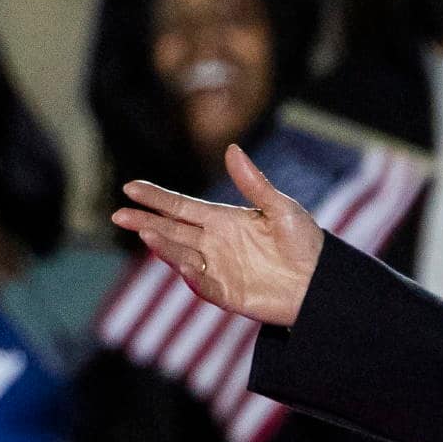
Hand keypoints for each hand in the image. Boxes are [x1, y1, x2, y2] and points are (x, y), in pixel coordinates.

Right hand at [112, 142, 327, 327]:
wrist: (323, 281)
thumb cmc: (305, 242)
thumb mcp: (280, 207)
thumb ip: (253, 183)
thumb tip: (232, 148)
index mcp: (223, 220)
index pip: (181, 207)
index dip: (157, 198)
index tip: (131, 187)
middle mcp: (214, 244)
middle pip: (172, 230)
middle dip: (146, 221)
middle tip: (119, 214)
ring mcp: (218, 269)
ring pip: (181, 255)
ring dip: (164, 246)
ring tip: (146, 232)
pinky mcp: (228, 293)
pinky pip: (204, 284)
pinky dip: (192, 275)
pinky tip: (182, 263)